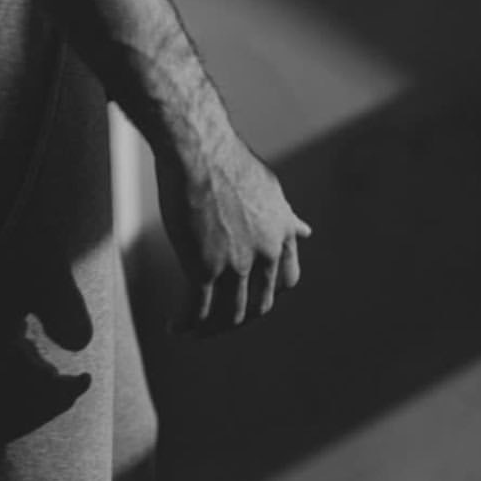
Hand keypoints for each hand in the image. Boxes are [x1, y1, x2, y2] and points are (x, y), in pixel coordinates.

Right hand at [156, 127, 311, 335]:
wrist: (198, 149)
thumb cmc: (226, 160)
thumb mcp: (268, 188)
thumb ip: (284, 217)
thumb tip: (305, 230)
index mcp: (282, 232)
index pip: (287, 279)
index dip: (270, 292)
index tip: (253, 294)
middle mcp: (265, 252)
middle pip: (259, 304)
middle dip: (240, 318)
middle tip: (221, 321)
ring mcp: (236, 263)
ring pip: (230, 315)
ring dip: (212, 329)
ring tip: (196, 331)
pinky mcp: (203, 268)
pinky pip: (196, 310)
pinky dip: (185, 324)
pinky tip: (175, 327)